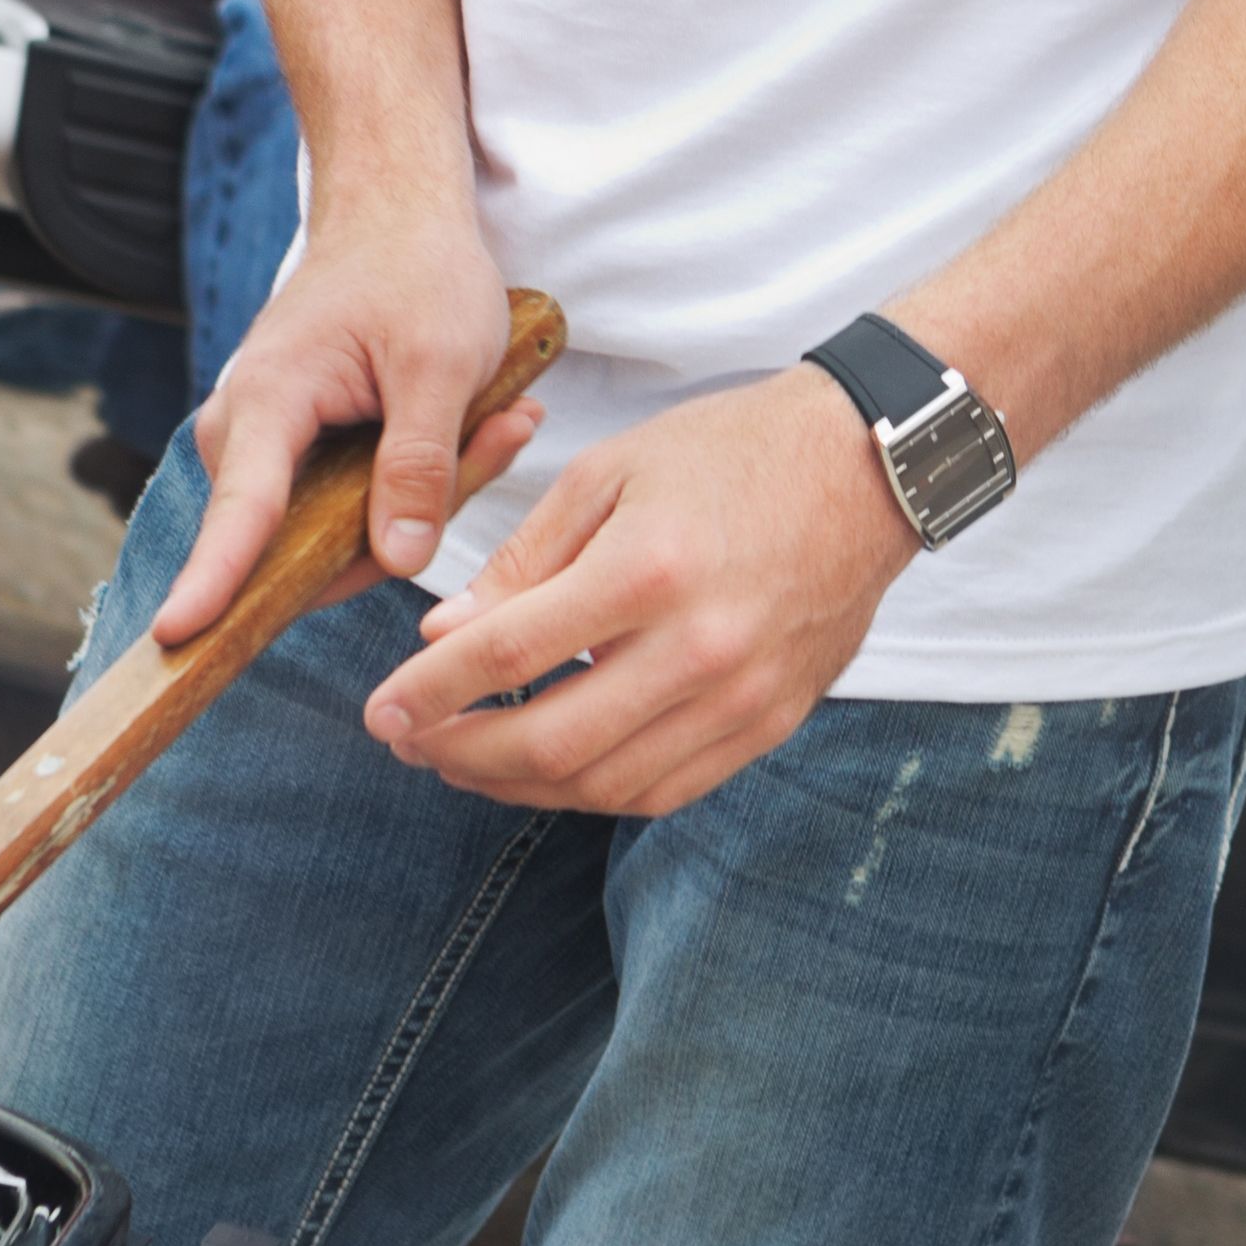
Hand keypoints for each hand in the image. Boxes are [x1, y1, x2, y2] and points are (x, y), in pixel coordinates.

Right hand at [157, 200, 540, 647]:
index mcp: (271, 399)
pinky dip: (417, 481)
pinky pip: (351, 506)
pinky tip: (477, 425)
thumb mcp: (443, 363)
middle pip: (307, 540)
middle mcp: (245, 430)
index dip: (215, 580)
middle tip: (499, 432)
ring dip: (425, 494)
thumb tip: (397, 559)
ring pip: (339, 529)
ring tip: (495, 418)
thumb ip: (420, 465)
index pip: (243, 510)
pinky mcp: (294, 455)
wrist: (394, 217)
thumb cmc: (417, 273)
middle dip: (407, 518)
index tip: (178, 635)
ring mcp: (265, 445)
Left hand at [356, 371, 921, 815]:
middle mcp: (697, 646)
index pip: (509, 656)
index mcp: (646, 569)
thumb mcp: (612, 473)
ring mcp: (741, 696)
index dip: (430, 693)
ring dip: (519, 785)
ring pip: (604, 782)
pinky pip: (666, 789)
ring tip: (467, 761)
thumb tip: (443, 640)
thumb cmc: (731, 453)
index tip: (380, 710)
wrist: (865, 467)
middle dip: (460, 753)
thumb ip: (525, 562)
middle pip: (550, 740)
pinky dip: (596, 792)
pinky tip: (553, 770)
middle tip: (410, 743)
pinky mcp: (770, 722)